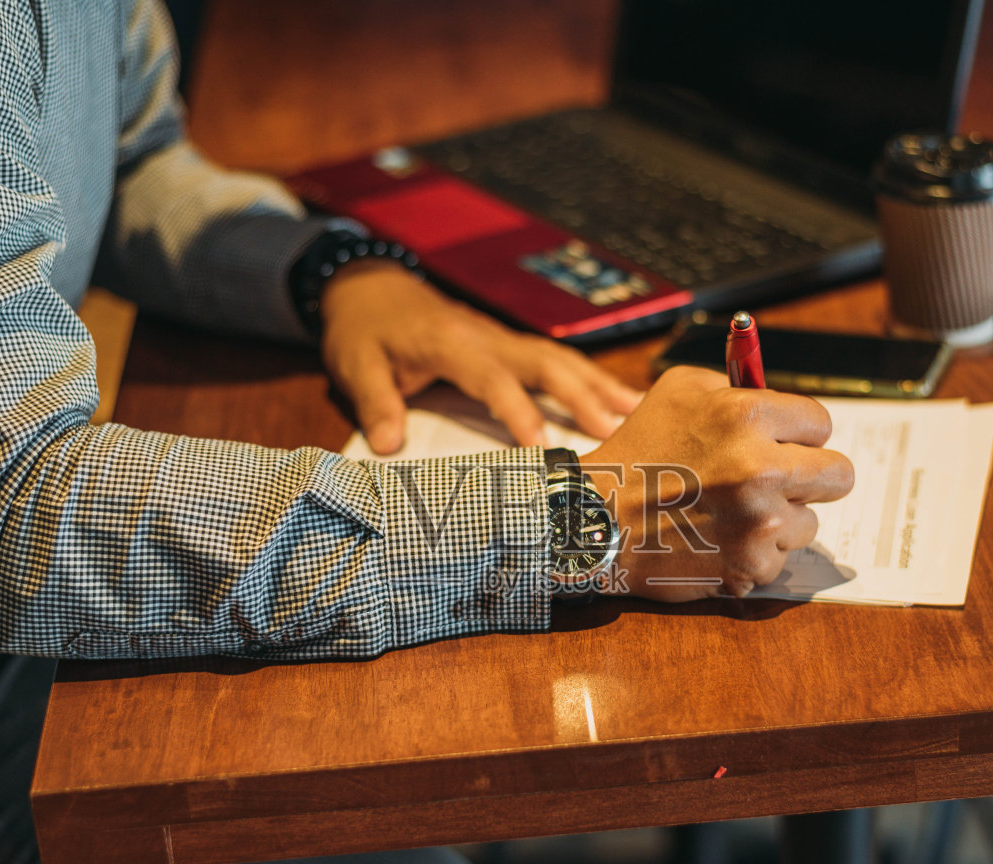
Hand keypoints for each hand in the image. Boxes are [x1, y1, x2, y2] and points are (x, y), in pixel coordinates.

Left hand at [319, 261, 640, 453]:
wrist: (369, 287)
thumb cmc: (364, 329)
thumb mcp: (355, 365)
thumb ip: (375, 404)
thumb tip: (387, 447)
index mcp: (450, 342)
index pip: (492, 378)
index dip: (517, 411)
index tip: (540, 446)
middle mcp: (487, 337)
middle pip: (544, 363)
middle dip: (581, 397)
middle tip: (615, 432)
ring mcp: (502, 337)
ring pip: (560, 358)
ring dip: (599, 385)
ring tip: (636, 413)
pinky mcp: (508, 343)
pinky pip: (555, 359)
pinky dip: (589, 378)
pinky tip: (616, 397)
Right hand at [581, 366, 853, 599]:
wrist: (595, 520)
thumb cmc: (637, 452)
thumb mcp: (678, 391)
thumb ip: (735, 387)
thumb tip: (781, 404)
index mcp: (745, 416)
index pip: (821, 423)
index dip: (799, 434)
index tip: (781, 443)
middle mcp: (760, 468)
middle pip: (838, 474)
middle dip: (812, 476)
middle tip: (779, 482)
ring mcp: (759, 522)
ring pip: (809, 522)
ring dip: (780, 519)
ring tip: (732, 514)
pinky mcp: (751, 566)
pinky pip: (780, 559)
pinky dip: (755, 554)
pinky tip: (718, 541)